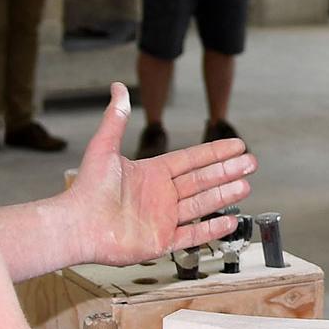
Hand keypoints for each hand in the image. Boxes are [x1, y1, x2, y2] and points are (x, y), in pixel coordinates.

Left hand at [63, 84, 255, 265]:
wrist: (77, 225)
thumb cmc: (87, 189)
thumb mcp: (104, 148)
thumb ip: (115, 119)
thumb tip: (117, 87)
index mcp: (151, 173)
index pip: (191, 160)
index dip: (214, 152)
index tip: (237, 145)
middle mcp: (160, 195)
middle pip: (201, 181)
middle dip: (227, 171)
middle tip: (252, 163)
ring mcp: (162, 219)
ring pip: (201, 205)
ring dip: (224, 195)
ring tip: (246, 185)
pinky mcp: (160, 241)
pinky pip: (191, 235)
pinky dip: (211, 229)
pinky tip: (230, 220)